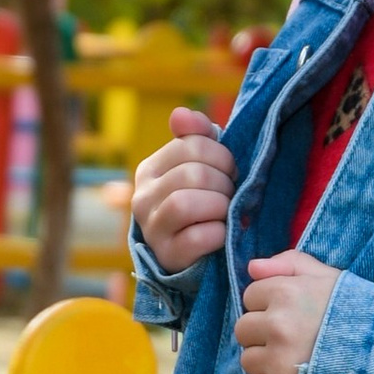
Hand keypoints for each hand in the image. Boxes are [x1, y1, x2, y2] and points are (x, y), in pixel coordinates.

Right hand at [132, 106, 236, 271]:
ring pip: (186, 203)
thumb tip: (180, 114)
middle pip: (193, 174)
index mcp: (150, 169)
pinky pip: (197, 237)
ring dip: (219, 207)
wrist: (194, 259)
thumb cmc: (201, 206)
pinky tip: (222, 235)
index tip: (230, 171)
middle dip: (223, 184)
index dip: (221, 156)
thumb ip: (195, 137)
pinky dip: (218, 234)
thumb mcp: (199, 168)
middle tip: (230, 196)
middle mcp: (142, 197)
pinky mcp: (167, 256)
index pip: (190, 145)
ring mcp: (152, 229)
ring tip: (225, 213)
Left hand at [237, 249, 341, 373]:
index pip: (250, 296)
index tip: (292, 314)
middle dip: (262, 334)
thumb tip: (252, 268)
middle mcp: (278, 325)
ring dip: (265, 363)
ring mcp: (278, 360)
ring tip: (295, 363)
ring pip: (247, 360)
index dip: (269, 305)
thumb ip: (291, 264)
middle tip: (291, 340)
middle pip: (243, 329)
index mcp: (286, 293)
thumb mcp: (330, 279)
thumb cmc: (362, 315)